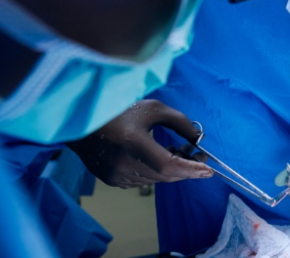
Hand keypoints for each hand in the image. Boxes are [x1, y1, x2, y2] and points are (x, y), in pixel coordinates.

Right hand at [67, 99, 212, 188]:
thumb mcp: (153, 108)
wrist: (81, 121)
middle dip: (186, 168)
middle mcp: (123, 164)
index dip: (191, 169)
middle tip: (197, 155)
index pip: (168, 165)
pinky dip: (155, 172)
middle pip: (165, 175)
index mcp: (133, 143)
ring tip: (176, 151)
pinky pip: (142, 181)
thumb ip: (179, 122)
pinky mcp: (111, 180)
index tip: (209, 169)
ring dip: (171, 170)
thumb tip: (197, 139)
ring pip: (155, 180)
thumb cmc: (119, 110)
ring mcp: (116, 175)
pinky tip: (156, 157)